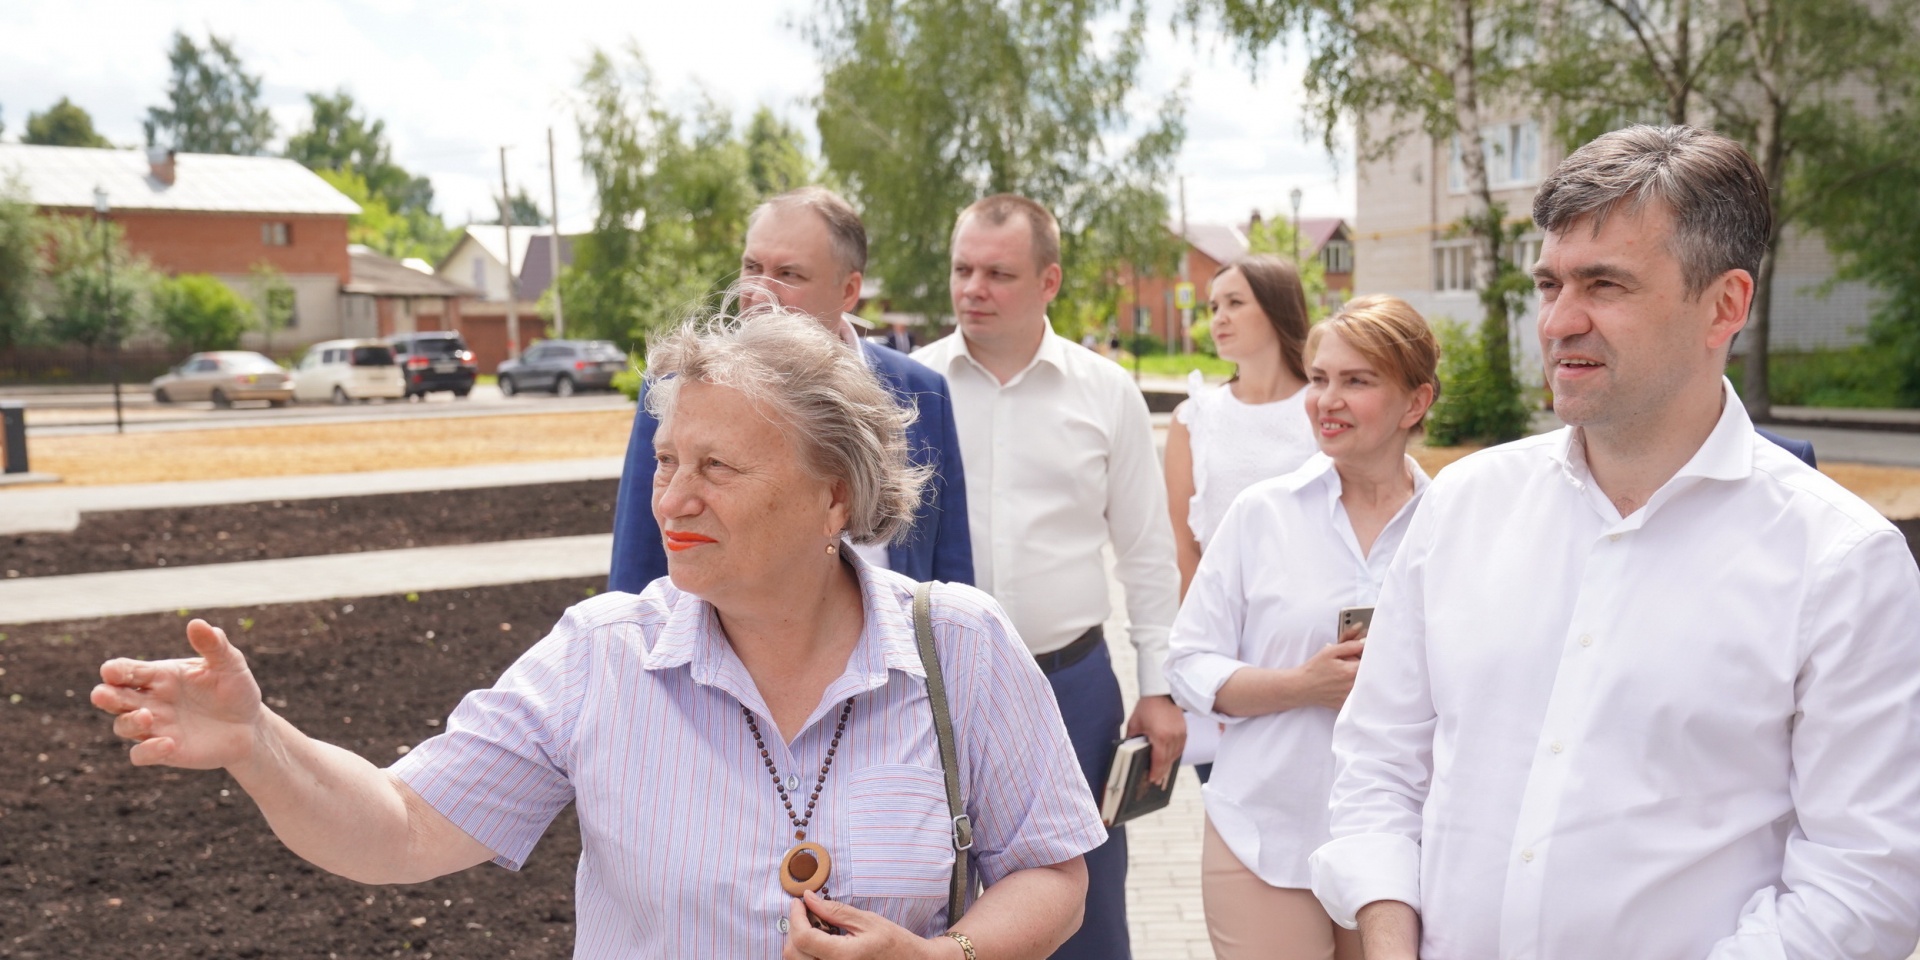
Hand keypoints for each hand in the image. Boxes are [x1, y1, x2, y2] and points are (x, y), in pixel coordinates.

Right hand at [90, 619, 265, 768]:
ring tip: (147, 716)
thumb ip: (213, 645)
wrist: (250, 725)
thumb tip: (197, 623)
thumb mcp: (229, 664)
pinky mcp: (164, 751)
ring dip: (129, 722)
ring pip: (122, 726)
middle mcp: (150, 700)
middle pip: (113, 698)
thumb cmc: (235, 689)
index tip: (112, 671)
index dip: (115, 670)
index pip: (125, 670)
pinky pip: (141, 755)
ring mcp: (155, 726)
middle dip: (105, 696)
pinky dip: (148, 751)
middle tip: (104, 694)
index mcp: (159, 675)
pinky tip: (168, 743)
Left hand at [782, 892, 949, 958]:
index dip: (795, 917)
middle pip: (794, 953)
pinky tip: (819, 941)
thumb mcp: (868, 921)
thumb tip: (809, 899)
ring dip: (798, 941)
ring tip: (815, 927)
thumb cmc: (895, 943)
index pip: (803, 938)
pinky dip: (806, 952)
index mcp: (844, 956)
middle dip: (794, 928)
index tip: (798, 902)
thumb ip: (835, 911)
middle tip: (806, 912)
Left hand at [1124, 694, 1186, 787]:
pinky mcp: (1184, 731)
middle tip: (1156, 781)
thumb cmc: (1147, 707)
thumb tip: (1129, 753)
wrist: (1162, 693)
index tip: (1152, 779)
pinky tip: (1169, 759)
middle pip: (1168, 760)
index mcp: (1160, 736)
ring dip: (1169, 764)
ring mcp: (1180, 734)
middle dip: (1162, 772)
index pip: (1159, 760)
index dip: (1156, 772)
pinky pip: (1180, 748)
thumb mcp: (1134, 724)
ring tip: (1162, 772)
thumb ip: (1132, 739)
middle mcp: (1173, 737)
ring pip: (1176, 756)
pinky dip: (1174, 755)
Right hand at [1291, 635, 1364, 711]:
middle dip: (1359, 667)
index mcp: (1350, 671)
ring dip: (1356, 678)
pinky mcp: (1346, 705)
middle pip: (1367, 673)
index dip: (1363, 656)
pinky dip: (1352, 689)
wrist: (1301, 687)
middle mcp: (1353, 686)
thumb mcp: (1329, 651)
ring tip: (1341, 676)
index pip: (1369, 661)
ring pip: (1362, 685)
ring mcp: (1350, 697)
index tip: (1357, 655)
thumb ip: (1350, 646)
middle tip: (1347, 665)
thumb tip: (1365, 643)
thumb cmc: (1314, 669)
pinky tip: (1340, 685)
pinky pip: (1356, 695)